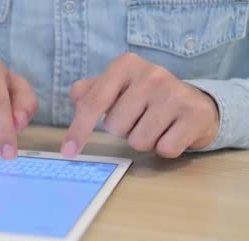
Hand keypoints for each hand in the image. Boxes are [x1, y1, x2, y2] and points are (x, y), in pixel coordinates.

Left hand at [62, 53, 219, 158]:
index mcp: (125, 65)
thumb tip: (77, 95)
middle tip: (139, 118)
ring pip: (138, 141)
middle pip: (115, 127)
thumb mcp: (115, 88)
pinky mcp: (195, 114)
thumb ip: (90, 92)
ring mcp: (175, 93)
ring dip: (144, 141)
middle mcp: (152, 74)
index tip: (68, 152)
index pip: (93, 103)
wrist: (194, 103)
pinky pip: (165, 149)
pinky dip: (165, 148)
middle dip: (123, 130)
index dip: (78, 130)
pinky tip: (172, 132)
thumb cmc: (145, 98)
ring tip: (156, 125)